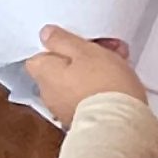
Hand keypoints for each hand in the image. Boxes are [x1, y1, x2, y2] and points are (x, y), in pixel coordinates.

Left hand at [25, 26, 143, 124]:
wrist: (120, 123)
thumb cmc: (102, 82)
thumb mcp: (84, 50)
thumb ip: (62, 40)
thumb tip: (45, 34)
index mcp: (45, 76)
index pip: (37, 58)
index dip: (53, 47)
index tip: (70, 40)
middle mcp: (51, 95)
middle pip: (60, 69)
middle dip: (80, 57)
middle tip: (102, 47)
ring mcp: (66, 109)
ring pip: (76, 81)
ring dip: (93, 71)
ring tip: (118, 60)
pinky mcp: (84, 118)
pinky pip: (88, 96)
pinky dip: (99, 87)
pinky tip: (120, 79)